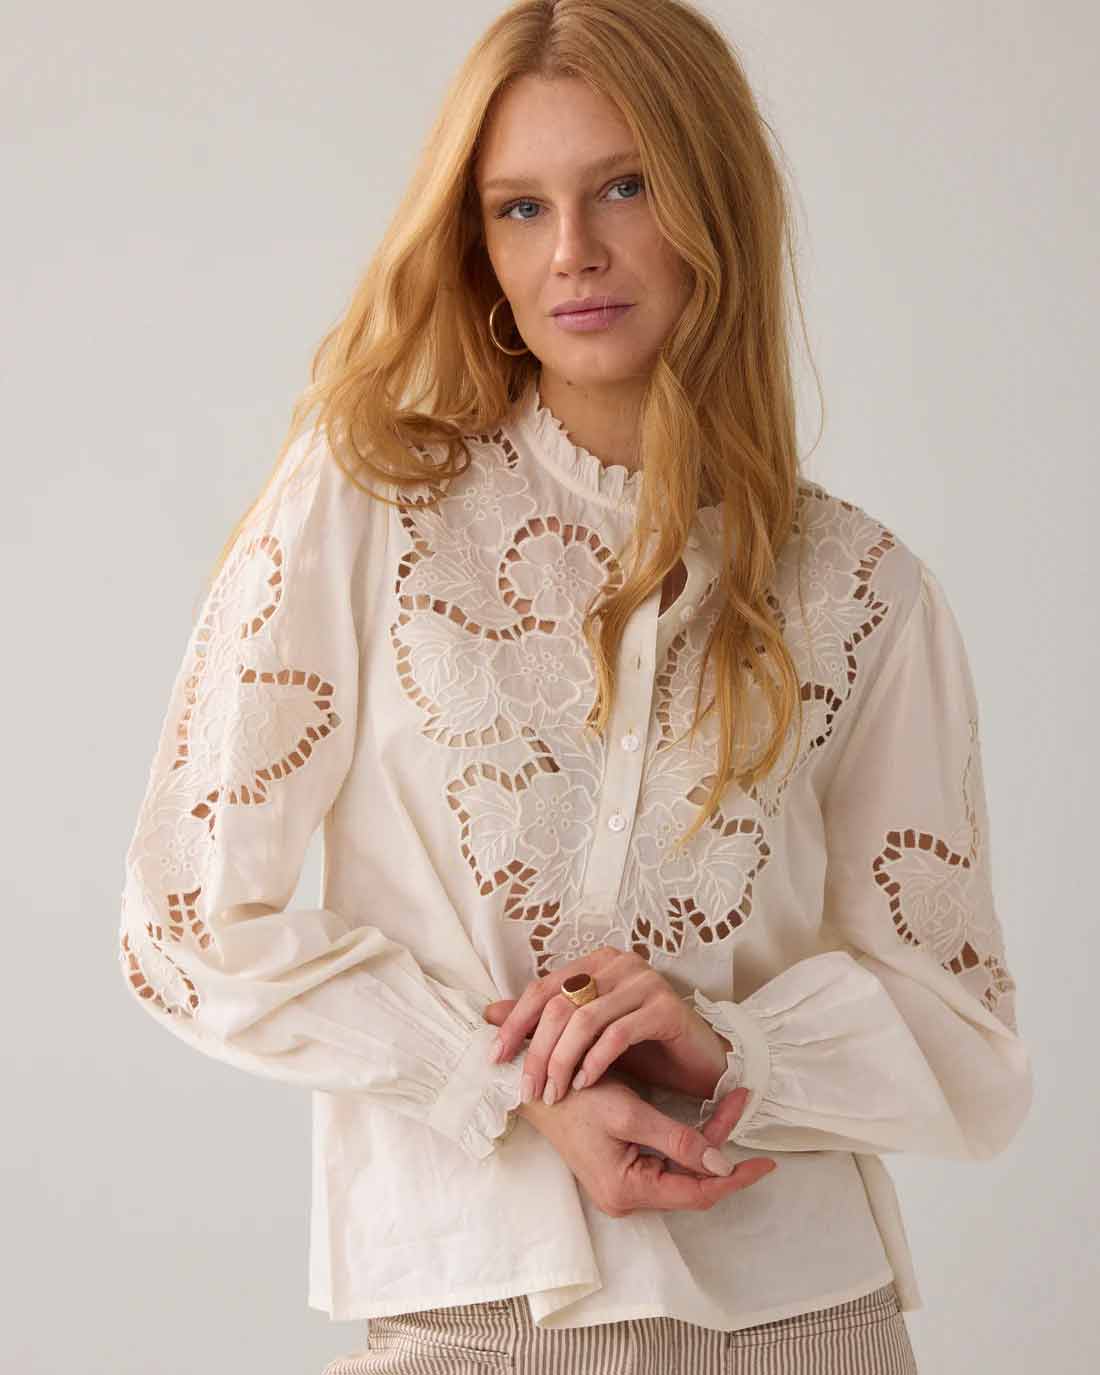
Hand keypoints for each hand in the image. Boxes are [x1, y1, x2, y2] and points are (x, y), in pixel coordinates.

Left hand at [484, 945, 735, 1106]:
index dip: (515, 1023)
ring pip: (584, 1020)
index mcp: (596, 963)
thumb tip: (489, 1014)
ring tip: (554, 1093)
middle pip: (560, 1005)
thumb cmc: (642, 1048)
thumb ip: (544, 1021)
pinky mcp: (666, 1008)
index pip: (543, 988)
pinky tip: (585, 1084)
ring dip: (562, 1062)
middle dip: (537, 1051)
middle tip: (527, 1088)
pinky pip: (618, 1034)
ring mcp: (645, 982)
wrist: (700, 1063)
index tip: (496, 1058)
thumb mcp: (587, 1035)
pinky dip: (595, 1061)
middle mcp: (619, 964)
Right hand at [516, 1066, 775, 1216]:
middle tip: (742, 1102)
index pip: (696, 1193)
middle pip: (691, 1181)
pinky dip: (687, 1140)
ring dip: (707, 1138)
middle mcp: (627, 1196)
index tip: (766, 1162)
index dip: (733, 1178)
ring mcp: (624, 1184)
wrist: (533, 1087)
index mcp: (627, 1190)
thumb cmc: (574, 1097)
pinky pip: (666, 1161)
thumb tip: (723, 1164)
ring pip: (681, 1169)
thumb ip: (677, 1140)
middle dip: (722, 1145)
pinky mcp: (622, 1168)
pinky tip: (704, 1116)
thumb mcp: (629, 1113)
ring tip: (730, 1099)